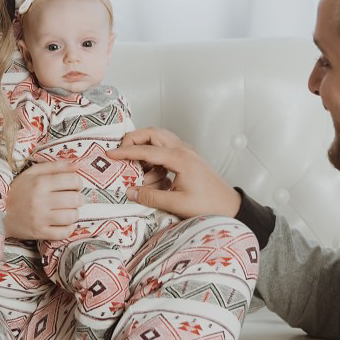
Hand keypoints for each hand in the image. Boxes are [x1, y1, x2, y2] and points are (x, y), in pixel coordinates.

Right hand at [3, 160, 83, 240]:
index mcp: (40, 183)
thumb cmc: (17, 190)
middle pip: (75, 199)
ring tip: (69, 210)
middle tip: (74, 198)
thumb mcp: (32, 173)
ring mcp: (40, 218)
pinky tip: (64, 223)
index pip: (72, 181)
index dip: (78, 182)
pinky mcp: (39, 233)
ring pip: (72, 216)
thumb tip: (77, 164)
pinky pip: (64, 233)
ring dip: (74, 213)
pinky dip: (69, 228)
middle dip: (79, 198)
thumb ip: (55, 166)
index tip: (74, 185)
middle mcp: (41, 200)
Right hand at [107, 127, 240, 218]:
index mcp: (180, 159)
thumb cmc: (207, 205)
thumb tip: (129, 192)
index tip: (110, 154)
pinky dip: (154, 157)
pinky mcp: (187, 158)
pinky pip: (166, 149)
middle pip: (153, 133)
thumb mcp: (176, 204)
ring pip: (160, 138)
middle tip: (120, 152)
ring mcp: (186, 152)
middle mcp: (183, 150)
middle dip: (134, 139)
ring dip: (145, 148)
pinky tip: (152, 175)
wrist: (230, 206)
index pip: (146, 150)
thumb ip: (150, 196)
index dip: (126, 152)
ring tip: (137, 169)